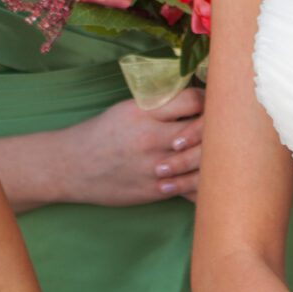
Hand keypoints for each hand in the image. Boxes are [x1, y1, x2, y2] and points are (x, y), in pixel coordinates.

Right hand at [50, 88, 203, 206]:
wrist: (71, 167)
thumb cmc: (102, 133)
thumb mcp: (127, 109)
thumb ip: (160, 107)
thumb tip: (197, 102)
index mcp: (145, 112)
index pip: (193, 100)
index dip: (208, 101)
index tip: (210, 104)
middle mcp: (151, 138)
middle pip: (204, 131)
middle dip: (218, 130)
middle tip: (221, 129)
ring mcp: (154, 167)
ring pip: (202, 162)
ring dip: (214, 157)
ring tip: (218, 152)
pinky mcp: (154, 190)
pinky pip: (191, 188)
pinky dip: (205, 185)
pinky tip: (210, 179)